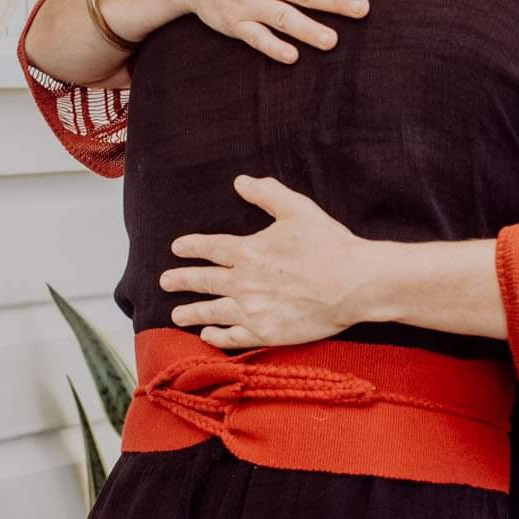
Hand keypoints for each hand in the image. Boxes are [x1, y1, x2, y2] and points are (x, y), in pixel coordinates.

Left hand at [159, 175, 377, 347]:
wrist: (354, 284)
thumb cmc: (328, 244)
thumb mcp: (297, 209)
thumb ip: (266, 193)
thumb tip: (241, 181)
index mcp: (248, 251)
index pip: (210, 248)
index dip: (191, 247)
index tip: (177, 248)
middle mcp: (243, 282)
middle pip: (203, 281)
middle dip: (181, 280)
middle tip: (164, 282)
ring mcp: (253, 310)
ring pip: (212, 311)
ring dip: (191, 312)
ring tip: (176, 314)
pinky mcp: (267, 332)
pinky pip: (233, 337)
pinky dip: (216, 336)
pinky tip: (207, 334)